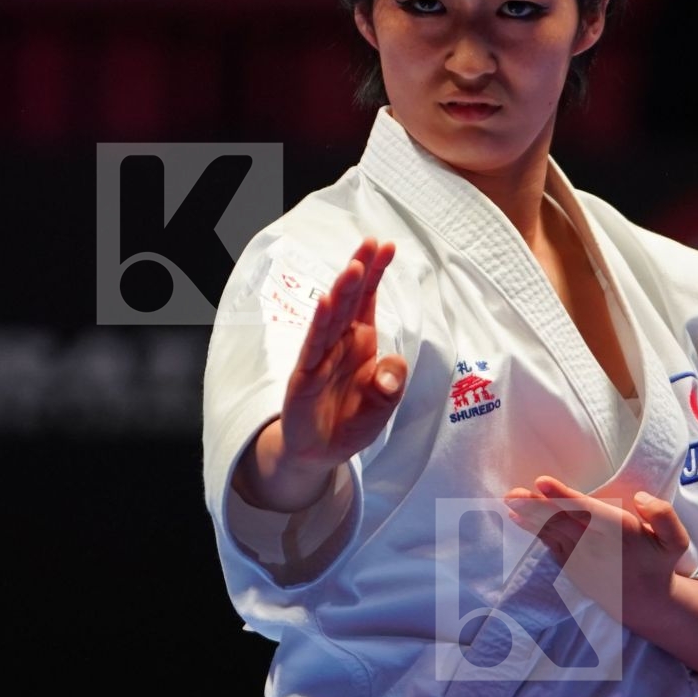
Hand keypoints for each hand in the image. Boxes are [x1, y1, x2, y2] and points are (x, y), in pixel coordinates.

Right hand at [279, 237, 407, 470]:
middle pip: (350, 300)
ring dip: (342, 292)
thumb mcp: (383, 406)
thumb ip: (391, 384)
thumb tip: (392, 366)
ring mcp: (320, 356)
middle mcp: (340, 342)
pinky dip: (320, 324)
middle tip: (371, 243)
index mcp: (361, 342)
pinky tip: (325, 303)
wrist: (319, 453)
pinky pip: (314, 347)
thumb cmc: (351, 421)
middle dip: (360, 271)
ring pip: (332, 318)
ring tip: (354, 268)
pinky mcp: (305, 376)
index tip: (388, 246)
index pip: (368, 300)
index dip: (377, 274)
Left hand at [503, 475, 691, 627]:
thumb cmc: (658, 562)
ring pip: (551, 531)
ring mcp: (580, 558)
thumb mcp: (675, 540)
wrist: (646, 603)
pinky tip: (518, 518)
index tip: (542, 482)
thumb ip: (663, 515)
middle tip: (514, 493)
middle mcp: (596, 545)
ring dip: (529, 516)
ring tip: (510, 500)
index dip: (563, 496)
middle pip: (561, 521)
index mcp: (619, 532)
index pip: (587, 510)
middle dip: (536, 507)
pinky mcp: (571, 567)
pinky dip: (533, 530)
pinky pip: (550, 544)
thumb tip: (640, 497)